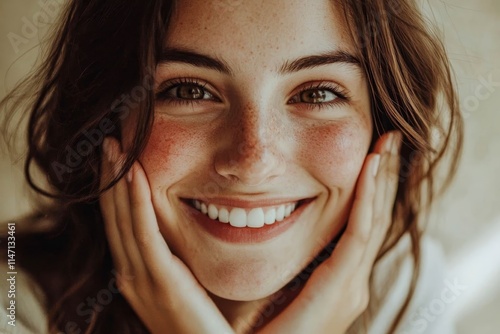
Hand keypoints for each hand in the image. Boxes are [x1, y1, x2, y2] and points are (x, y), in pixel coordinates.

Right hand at [99, 137, 233, 333]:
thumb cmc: (206, 326)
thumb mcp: (186, 286)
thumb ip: (181, 259)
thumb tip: (192, 231)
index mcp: (137, 275)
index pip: (120, 224)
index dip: (114, 190)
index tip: (116, 159)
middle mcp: (132, 275)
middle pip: (115, 216)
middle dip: (110, 178)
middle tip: (109, 142)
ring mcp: (142, 279)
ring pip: (123, 219)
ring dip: (117, 181)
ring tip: (114, 146)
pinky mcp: (162, 281)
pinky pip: (144, 234)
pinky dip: (136, 202)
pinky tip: (135, 174)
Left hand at [256, 131, 401, 333]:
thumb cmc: (266, 333)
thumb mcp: (282, 286)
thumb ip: (286, 260)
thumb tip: (261, 224)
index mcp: (339, 279)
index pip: (361, 224)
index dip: (369, 189)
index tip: (371, 154)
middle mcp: (353, 279)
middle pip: (375, 216)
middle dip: (384, 175)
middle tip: (389, 138)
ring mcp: (352, 283)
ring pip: (373, 218)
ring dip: (381, 177)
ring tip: (387, 142)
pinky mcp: (343, 284)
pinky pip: (359, 232)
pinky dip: (367, 196)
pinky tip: (371, 166)